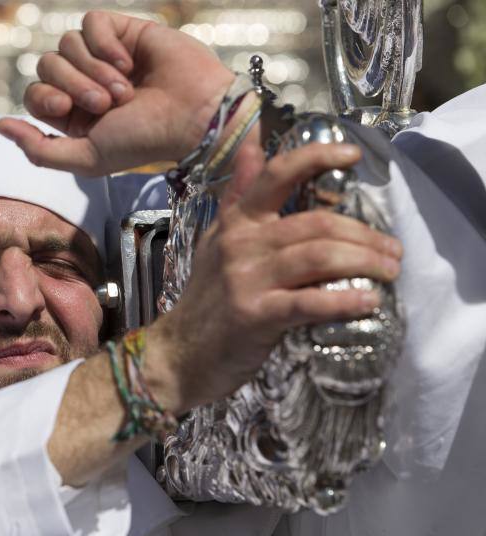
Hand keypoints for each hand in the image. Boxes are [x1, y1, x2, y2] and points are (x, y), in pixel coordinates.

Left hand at [0, 11, 232, 175]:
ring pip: (67, 43)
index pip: (35, 94)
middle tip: (106, 103)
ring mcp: (103, 57)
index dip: (44, 97)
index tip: (67, 108)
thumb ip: (39, 150)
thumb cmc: (144, 141)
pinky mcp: (123, 32)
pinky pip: (91, 23)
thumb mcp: (87, 158)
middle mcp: (86, 84)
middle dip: (73, 84)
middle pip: (47, 65)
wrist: (193, 117)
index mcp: (75, 116)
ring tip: (124, 89)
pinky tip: (128, 62)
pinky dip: (105, 43)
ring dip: (94, 69)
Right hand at [143, 141, 403, 411]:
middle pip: (316, 223)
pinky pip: (309, 302)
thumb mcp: (216, 241)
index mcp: (236, 222)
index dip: (316, 158)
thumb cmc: (207, 300)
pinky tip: (368, 302)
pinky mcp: (254, 316)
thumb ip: (238, 196)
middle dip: (364, 235)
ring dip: (364, 262)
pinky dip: (344, 300)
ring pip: (318, 257)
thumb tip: (253, 146)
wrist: (179, 353)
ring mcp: (246, 279)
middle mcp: (240, 244)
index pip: (276, 175)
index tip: (353, 154)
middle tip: (392, 251)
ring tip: (389, 272)